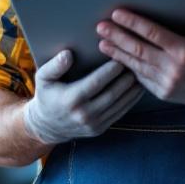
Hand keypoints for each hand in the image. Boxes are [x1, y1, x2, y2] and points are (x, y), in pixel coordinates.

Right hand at [21, 50, 144, 144]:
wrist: (47, 126)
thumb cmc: (47, 95)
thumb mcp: (42, 78)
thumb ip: (55, 66)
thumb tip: (68, 55)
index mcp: (71, 99)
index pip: (96, 82)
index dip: (111, 70)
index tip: (121, 57)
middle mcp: (84, 114)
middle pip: (113, 93)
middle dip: (127, 77)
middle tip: (137, 61)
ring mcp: (94, 124)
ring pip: (120, 104)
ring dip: (133, 88)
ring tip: (142, 72)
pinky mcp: (101, 128)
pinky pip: (120, 112)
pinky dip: (131, 99)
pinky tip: (137, 87)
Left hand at [97, 0, 184, 110]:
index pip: (153, 33)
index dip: (133, 23)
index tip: (117, 13)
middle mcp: (173, 68)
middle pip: (138, 49)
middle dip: (117, 37)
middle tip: (101, 27)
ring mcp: (167, 83)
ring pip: (136, 65)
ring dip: (117, 53)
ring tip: (102, 42)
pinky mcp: (163, 92)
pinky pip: (141, 78)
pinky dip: (128, 67)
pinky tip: (116, 58)